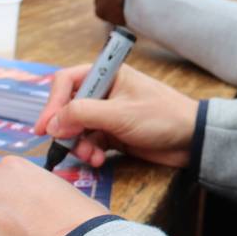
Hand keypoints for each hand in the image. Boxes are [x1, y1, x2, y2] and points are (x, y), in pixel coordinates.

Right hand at [35, 64, 197, 168]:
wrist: (192, 140)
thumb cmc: (162, 116)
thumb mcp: (120, 113)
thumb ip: (83, 114)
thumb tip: (52, 123)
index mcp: (107, 75)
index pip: (67, 81)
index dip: (52, 103)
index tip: (45, 127)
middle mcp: (105, 92)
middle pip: (68, 107)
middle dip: (66, 128)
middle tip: (65, 145)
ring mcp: (109, 114)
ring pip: (78, 128)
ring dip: (79, 144)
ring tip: (90, 156)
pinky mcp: (114, 134)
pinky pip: (91, 142)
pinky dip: (91, 152)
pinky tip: (99, 160)